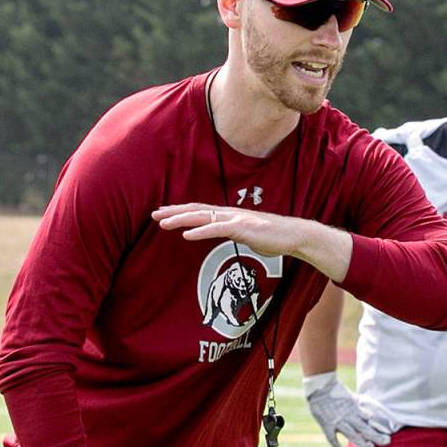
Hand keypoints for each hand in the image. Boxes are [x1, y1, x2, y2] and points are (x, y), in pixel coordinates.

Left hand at [152, 203, 306, 258]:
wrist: (293, 235)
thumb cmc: (270, 236)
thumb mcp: (245, 234)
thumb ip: (230, 232)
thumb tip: (221, 233)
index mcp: (228, 215)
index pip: (199, 211)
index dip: (180, 211)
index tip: (163, 213)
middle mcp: (228, 213)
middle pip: (196, 210)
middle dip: (174, 212)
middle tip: (154, 215)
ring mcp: (235, 219)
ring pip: (203, 217)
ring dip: (181, 219)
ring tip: (163, 223)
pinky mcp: (242, 228)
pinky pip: (217, 229)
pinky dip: (201, 231)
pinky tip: (187, 235)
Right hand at [304, 372, 391, 446]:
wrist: (320, 388)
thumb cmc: (338, 391)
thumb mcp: (354, 396)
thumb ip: (364, 405)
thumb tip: (374, 414)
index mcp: (355, 408)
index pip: (370, 419)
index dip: (379, 426)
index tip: (388, 432)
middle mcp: (348, 416)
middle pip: (365, 428)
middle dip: (376, 436)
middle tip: (386, 442)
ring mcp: (338, 422)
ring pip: (352, 435)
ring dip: (362, 443)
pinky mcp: (327, 426)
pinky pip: (333, 440)